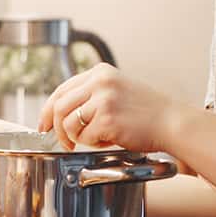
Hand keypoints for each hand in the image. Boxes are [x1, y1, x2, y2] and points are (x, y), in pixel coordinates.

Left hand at [37, 63, 178, 152]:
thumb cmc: (147, 111)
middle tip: (63, 142)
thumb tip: (61, 112)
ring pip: (68, 123)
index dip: (47, 110)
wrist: (172, 122)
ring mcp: (103, 100)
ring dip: (77, 138)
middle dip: (56, 129)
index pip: (61, 89)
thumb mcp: (118, 89)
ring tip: (95, 139)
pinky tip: (110, 140)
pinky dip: (94, 144)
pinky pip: (85, 137)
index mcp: (100, 72)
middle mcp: (100, 82)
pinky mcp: (107, 120)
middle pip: (58, 106)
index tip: (44, 125)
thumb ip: (92, 93)